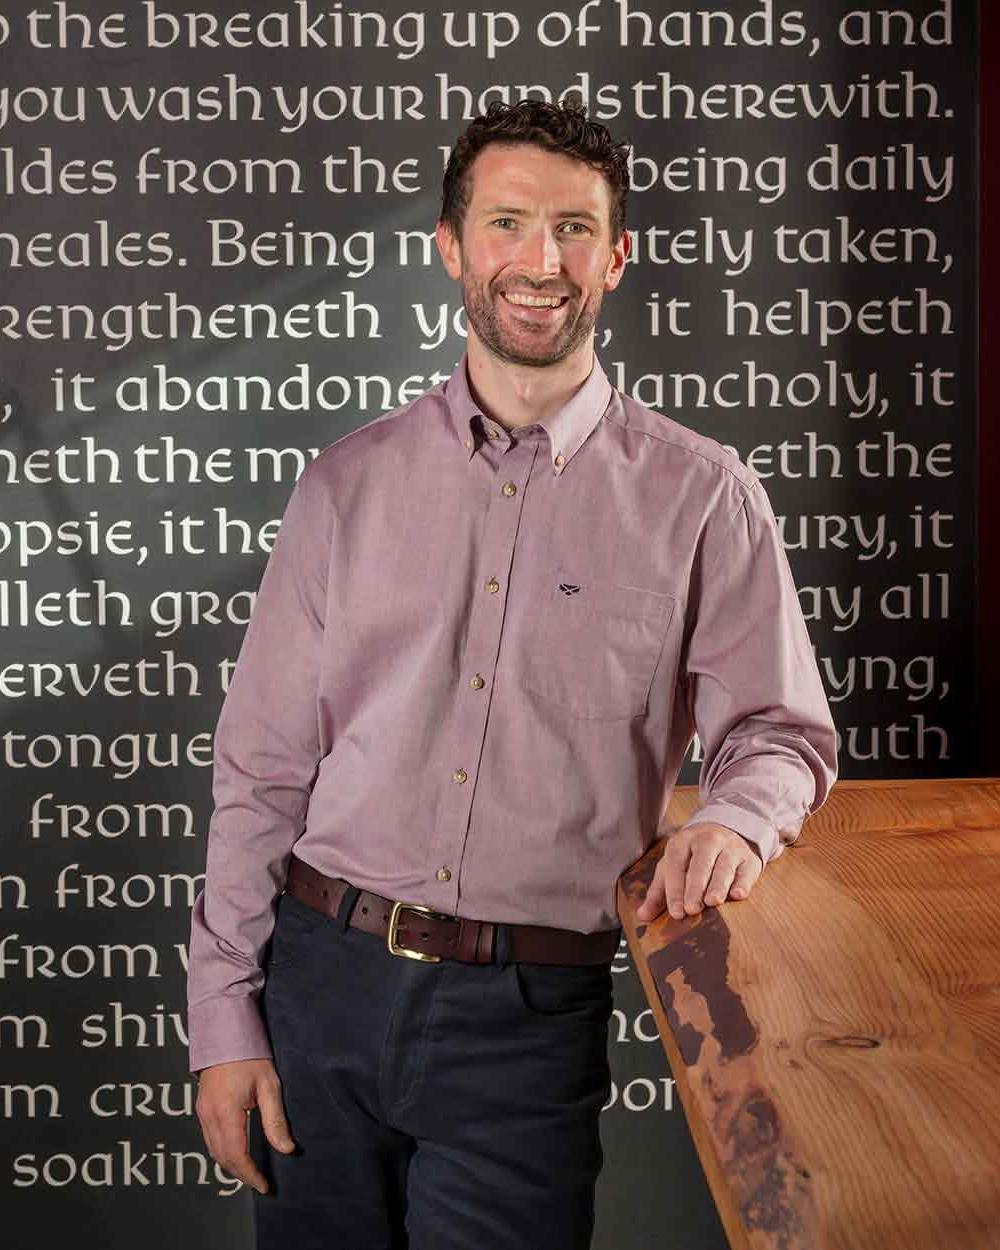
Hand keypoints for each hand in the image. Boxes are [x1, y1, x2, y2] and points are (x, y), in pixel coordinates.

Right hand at [195, 1058, 295, 1193]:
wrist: (225, 1032)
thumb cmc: (250, 1056)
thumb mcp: (269, 1086)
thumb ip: (275, 1120)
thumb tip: (286, 1149)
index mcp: (225, 1112)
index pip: (236, 1156)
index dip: (250, 1175)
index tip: (264, 1186)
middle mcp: (209, 1116)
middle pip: (222, 1158)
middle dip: (241, 1174)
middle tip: (260, 1182)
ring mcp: (202, 1112)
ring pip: (213, 1151)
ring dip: (230, 1165)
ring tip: (250, 1172)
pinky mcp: (201, 1108)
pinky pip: (209, 1139)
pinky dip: (222, 1152)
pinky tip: (236, 1152)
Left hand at [635, 822, 762, 922]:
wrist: (726, 829)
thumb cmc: (693, 855)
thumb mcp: (673, 866)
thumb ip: (658, 891)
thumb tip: (642, 915)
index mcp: (682, 842)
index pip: (676, 865)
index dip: (675, 890)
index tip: (676, 912)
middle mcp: (707, 841)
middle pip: (700, 864)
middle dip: (695, 887)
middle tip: (692, 909)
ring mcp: (730, 848)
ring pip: (723, 866)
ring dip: (718, 884)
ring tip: (713, 901)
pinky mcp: (749, 858)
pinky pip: (746, 871)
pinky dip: (743, 883)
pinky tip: (738, 895)